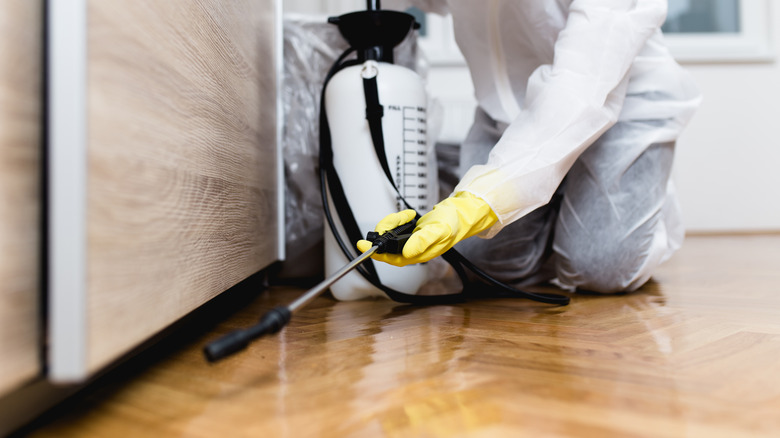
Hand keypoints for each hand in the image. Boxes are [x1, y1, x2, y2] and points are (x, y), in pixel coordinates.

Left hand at [356, 192, 497, 266]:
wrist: (459, 213)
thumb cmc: (452, 223)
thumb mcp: (439, 230)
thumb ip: (423, 241)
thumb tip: (407, 252)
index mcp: (418, 254)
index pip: (390, 258)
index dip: (375, 253)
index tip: (361, 244)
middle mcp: (411, 251)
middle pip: (386, 245)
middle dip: (386, 229)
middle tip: (395, 219)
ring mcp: (409, 242)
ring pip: (389, 234)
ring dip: (393, 222)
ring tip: (406, 216)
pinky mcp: (408, 233)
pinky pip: (394, 227)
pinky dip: (398, 219)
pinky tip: (409, 215)